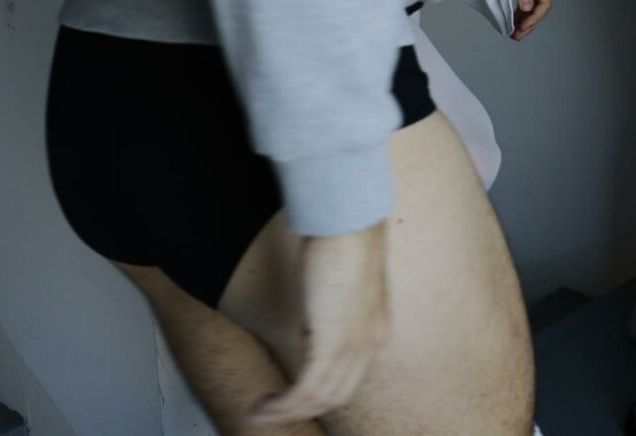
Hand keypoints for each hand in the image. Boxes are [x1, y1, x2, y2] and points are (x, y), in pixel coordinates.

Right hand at [249, 224, 389, 426]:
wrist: (350, 221)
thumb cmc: (344, 239)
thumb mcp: (339, 285)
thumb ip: (330, 311)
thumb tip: (309, 329)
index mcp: (377, 329)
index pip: (351, 375)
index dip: (321, 389)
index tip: (293, 393)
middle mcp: (372, 343)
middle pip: (338, 394)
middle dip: (302, 409)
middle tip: (272, 412)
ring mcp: (355, 345)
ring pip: (321, 397)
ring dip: (287, 411)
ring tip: (259, 413)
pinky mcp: (333, 344)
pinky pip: (307, 390)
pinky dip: (284, 404)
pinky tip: (265, 406)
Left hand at [508, 0, 553, 40]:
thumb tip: (527, 7)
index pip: (544, 4)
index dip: (535, 18)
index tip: (523, 27)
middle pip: (540, 8)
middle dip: (530, 23)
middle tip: (517, 36)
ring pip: (533, 7)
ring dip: (525, 20)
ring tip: (515, 33)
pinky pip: (527, 2)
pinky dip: (521, 12)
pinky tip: (514, 19)